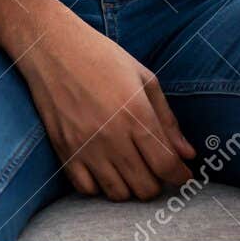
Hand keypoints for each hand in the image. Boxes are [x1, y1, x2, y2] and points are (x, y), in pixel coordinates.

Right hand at [20, 14, 195, 200]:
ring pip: (118, 194)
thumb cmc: (101, 56)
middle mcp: (112, 135)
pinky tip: (104, 169)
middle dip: (158, 183)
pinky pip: (86, 189)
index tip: (182, 173)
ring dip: (130, 187)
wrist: (51, 46)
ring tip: (130, 169)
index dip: (180, 176)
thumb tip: (188, 154)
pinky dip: (100, 186)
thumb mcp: (143, 78)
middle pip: (145, 187)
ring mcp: (85, 145)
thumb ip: (167, 119)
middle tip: (155, 168)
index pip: (167, 165)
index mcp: (136, 114)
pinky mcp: (63, 149)